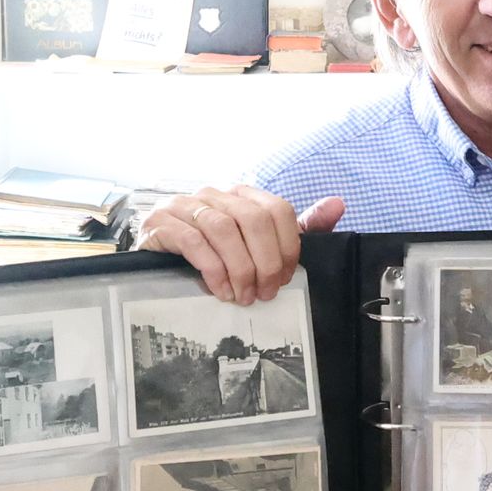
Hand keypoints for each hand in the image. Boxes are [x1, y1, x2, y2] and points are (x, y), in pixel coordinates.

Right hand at [136, 187, 343, 306]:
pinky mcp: (161, 223)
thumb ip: (298, 228)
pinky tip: (220, 290)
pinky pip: (192, 241)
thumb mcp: (256, 243)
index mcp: (241, 195)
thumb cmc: (211, 252)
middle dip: (265, 261)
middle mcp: (214, 194)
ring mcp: (184, 205)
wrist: (154, 257)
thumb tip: (337, 205)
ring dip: (239, 268)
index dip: (287, 246)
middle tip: (265, 293)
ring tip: (242, 296)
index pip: (277, 209)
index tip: (285, 278)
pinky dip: (212, 268)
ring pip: (223, 229)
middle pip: (252, 219)